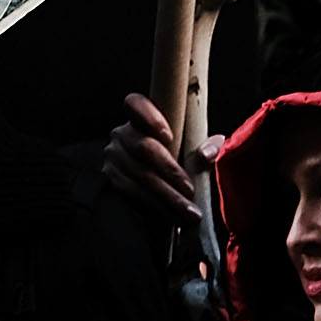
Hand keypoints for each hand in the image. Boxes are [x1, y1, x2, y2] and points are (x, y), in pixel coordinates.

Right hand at [102, 92, 212, 225]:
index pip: (135, 104)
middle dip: (169, 171)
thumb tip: (206, 154)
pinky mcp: (112, 180)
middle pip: (142, 147)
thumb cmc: (184, 158)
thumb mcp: (199, 149)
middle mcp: (123, 134)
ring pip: (139, 175)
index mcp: (142, 117)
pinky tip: (174, 216)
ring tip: (189, 212)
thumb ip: (208, 146)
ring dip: (167, 196)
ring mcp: (114, 157)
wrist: (165, 187)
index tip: (169, 136)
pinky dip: (156, 206)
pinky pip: (132, 193)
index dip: (149, 117)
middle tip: (190, 190)